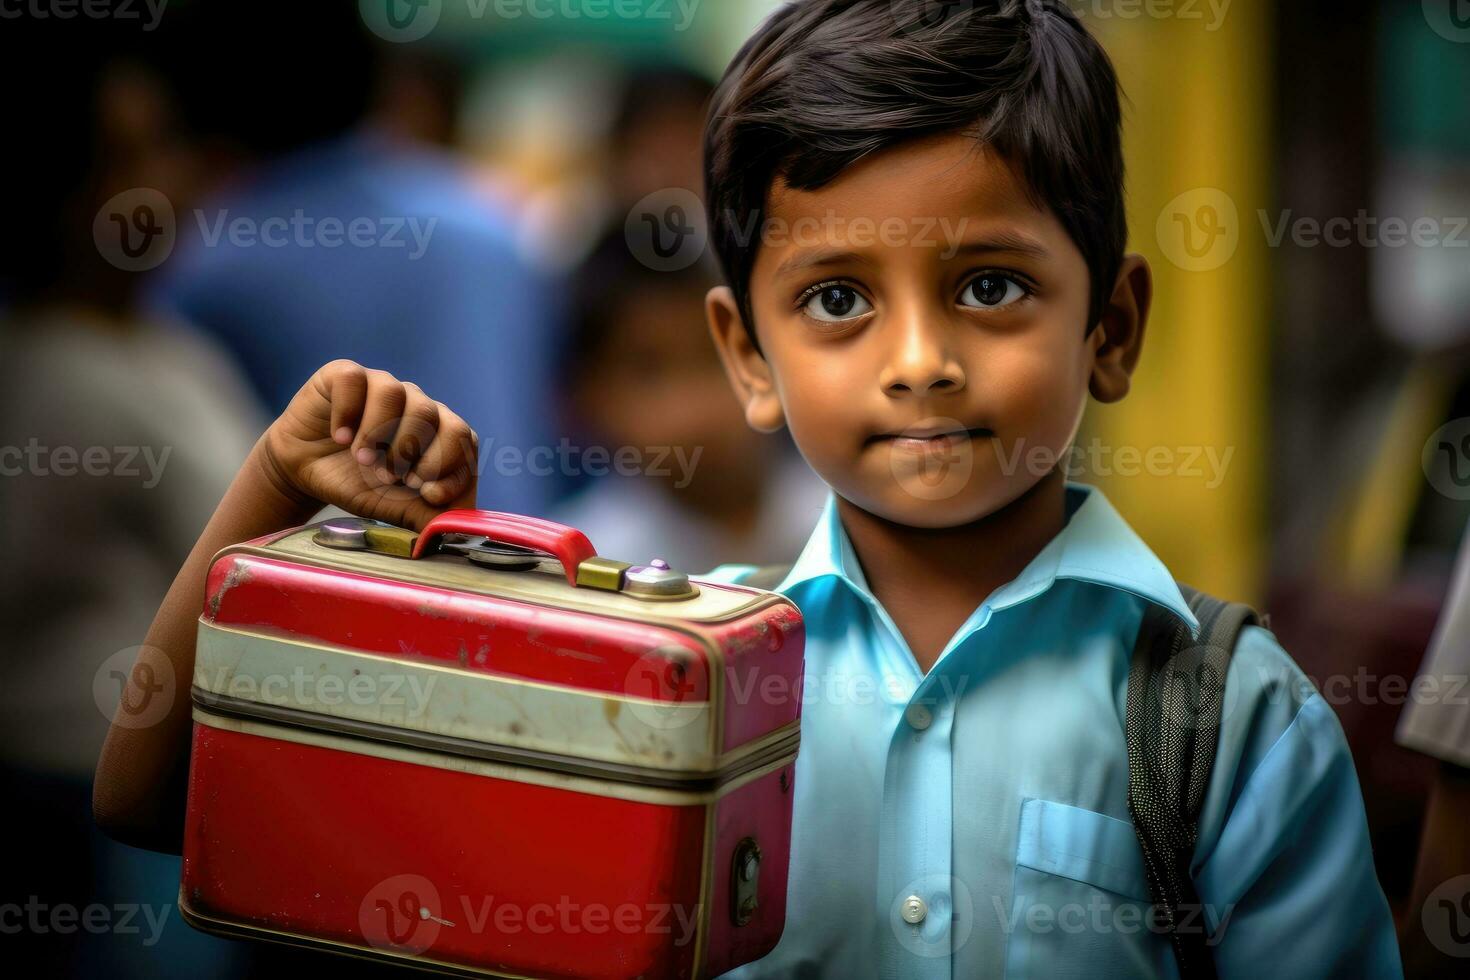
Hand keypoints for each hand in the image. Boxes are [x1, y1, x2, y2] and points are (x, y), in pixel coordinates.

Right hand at [258, 360, 478, 529]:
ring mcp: (381, 385)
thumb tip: (456, 530)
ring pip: (393, 392)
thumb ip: (429, 517)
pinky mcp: (345, 376)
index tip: (427, 492)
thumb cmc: (359, 484)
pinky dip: (347, 411)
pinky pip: (354, 379)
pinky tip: (339, 437)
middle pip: (430, 413)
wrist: (306, 472)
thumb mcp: (396, 508)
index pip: (463, 437)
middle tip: (389, 477)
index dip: (449, 465)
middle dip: (410, 451)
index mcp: (437, 431)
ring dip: (377, 433)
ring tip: (362, 460)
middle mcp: (414, 403)